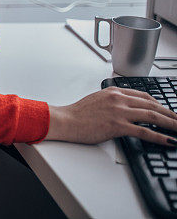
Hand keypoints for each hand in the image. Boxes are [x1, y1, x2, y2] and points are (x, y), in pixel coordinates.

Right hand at [45, 87, 176, 145]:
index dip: (160, 105)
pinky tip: (169, 141)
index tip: (167, 112)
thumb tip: (126, 110)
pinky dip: (160, 136)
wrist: (65, 120)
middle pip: (152, 105)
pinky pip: (145, 131)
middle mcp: (119, 99)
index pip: (144, 96)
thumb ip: (113, 102)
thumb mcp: (97, 100)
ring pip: (153, 116)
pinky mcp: (117, 126)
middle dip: (170, 114)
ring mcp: (119, 112)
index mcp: (114, 91)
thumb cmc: (78, 113)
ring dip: (171, 124)